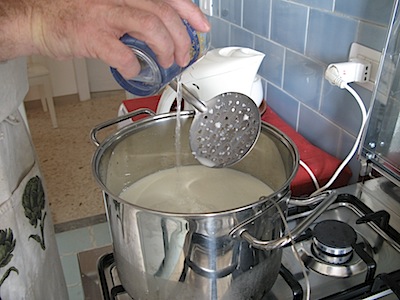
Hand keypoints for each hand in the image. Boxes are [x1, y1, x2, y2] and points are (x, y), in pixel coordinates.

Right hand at [0, 0, 209, 77]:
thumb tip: (162, 34)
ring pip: (151, 27)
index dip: (191, 12)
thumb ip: (136, 16)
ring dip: (165, 49)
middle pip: (165, 14)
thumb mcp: (111, 7)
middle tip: (183, 56)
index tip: (202, 27)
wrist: (37, 20)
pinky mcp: (92, 35)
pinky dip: (135, 68)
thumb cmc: (74, 15)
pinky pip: (124, 54)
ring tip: (165, 63)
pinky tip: (134, 72)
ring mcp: (105, 15)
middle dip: (182, 39)